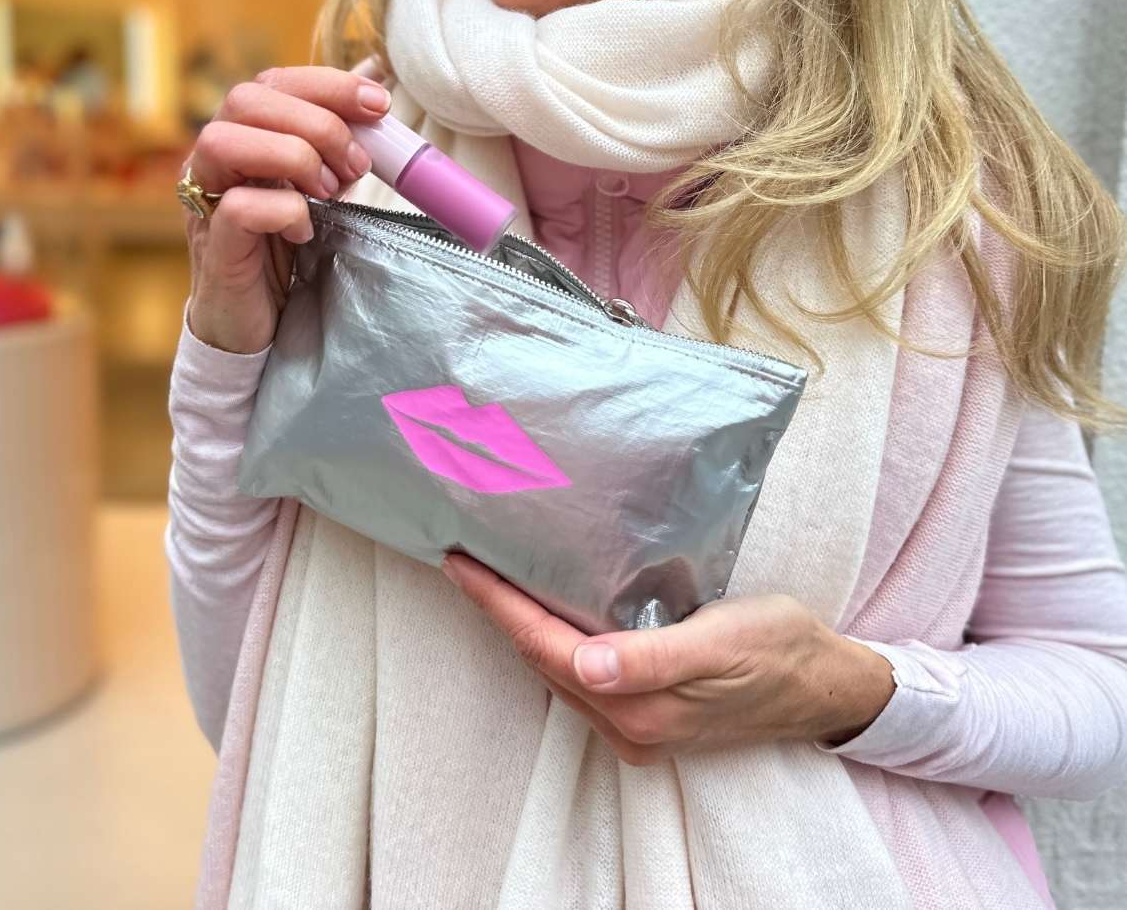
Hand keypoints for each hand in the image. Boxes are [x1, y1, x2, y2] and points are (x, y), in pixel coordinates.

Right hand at [184, 65, 390, 353]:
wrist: (253, 323)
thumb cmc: (284, 248)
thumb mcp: (320, 186)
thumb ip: (338, 143)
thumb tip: (377, 86)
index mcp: (242, 137)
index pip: (273, 82)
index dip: (327, 84)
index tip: (378, 104)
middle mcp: (213, 160)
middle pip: (245, 99)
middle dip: (315, 122)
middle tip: (355, 165)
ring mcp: (205, 200)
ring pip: (224, 140)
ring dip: (293, 156)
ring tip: (329, 192)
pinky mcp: (213, 245)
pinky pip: (239, 208)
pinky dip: (285, 211)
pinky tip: (304, 229)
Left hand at [441, 554, 894, 764]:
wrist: (826, 685)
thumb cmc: (779, 649)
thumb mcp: (722, 642)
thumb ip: (652, 659)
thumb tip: (586, 666)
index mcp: (638, 708)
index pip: (545, 648)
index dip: (499, 605)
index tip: (461, 564)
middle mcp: (628, 725)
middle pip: (541, 662)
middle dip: (499, 614)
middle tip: (466, 562)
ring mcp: (637, 726)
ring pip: (557, 671)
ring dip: (523, 628)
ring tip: (494, 580)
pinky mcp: (650, 717)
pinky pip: (582, 677)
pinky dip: (554, 642)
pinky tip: (551, 613)